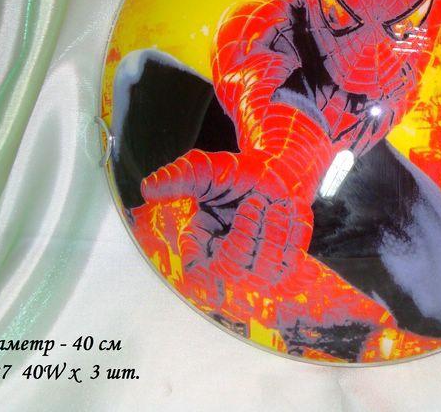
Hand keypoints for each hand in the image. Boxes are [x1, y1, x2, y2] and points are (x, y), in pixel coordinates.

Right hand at [138, 148, 316, 289]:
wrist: (277, 170)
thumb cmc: (236, 173)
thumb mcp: (204, 169)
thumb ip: (178, 177)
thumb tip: (147, 188)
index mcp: (198, 245)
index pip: (195, 273)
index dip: (210, 260)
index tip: (225, 226)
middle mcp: (224, 264)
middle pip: (233, 268)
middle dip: (247, 229)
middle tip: (254, 201)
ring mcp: (255, 270)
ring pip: (264, 267)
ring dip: (272, 228)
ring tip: (271, 205)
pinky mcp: (283, 266)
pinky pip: (291, 261)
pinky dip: (292, 231)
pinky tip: (287, 212)